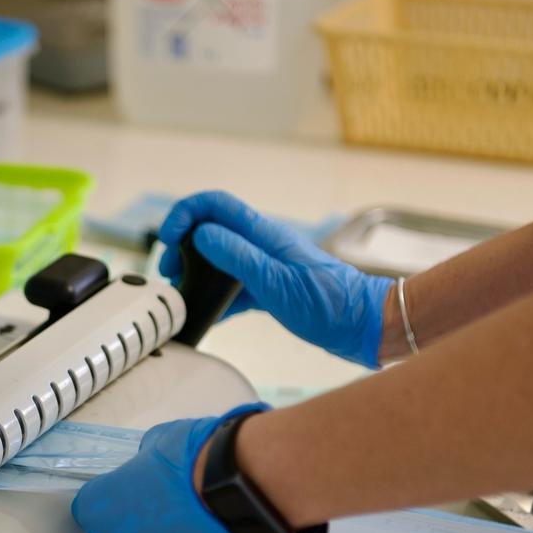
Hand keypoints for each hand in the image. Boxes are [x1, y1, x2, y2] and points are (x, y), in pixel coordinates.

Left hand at [71, 404, 266, 532]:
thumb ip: (144, 464)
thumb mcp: (157, 442)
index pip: (94, 507)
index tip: (142, 489)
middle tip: (175, 509)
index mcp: (97, 509)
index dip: (120, 497)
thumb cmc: (189, 460)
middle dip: (142, 528)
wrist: (234, 492)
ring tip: (203, 528)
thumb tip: (151, 471)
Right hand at [159, 191, 393, 367]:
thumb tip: (201, 235)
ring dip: (196, 272)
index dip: (185, 214)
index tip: (168, 240)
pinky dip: (214, 299)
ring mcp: (266, 268)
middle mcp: (263, 246)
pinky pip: (233, 288)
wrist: (364, 326)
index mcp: (264, 235)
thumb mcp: (276, 281)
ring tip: (181, 294)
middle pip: (212, 230)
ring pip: (220, 260)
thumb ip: (237, 256)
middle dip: (183, 246)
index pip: (215, 206)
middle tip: (169, 273)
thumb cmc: (328, 304)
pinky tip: (205, 316)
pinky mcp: (271, 291)